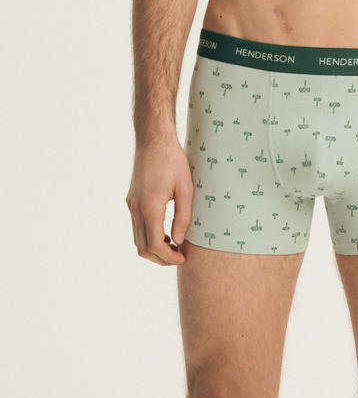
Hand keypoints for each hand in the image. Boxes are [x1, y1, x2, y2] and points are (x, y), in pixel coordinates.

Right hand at [126, 133, 192, 264]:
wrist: (154, 140)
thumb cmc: (173, 161)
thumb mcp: (186, 188)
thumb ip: (183, 217)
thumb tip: (179, 241)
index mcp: (150, 207)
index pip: (154, 245)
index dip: (168, 257)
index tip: (183, 257)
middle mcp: (136, 208)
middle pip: (143, 247)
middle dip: (160, 258)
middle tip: (179, 255)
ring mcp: (131, 204)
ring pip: (137, 239)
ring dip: (154, 248)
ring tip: (174, 245)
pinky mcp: (131, 200)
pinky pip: (137, 227)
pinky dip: (148, 236)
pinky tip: (165, 231)